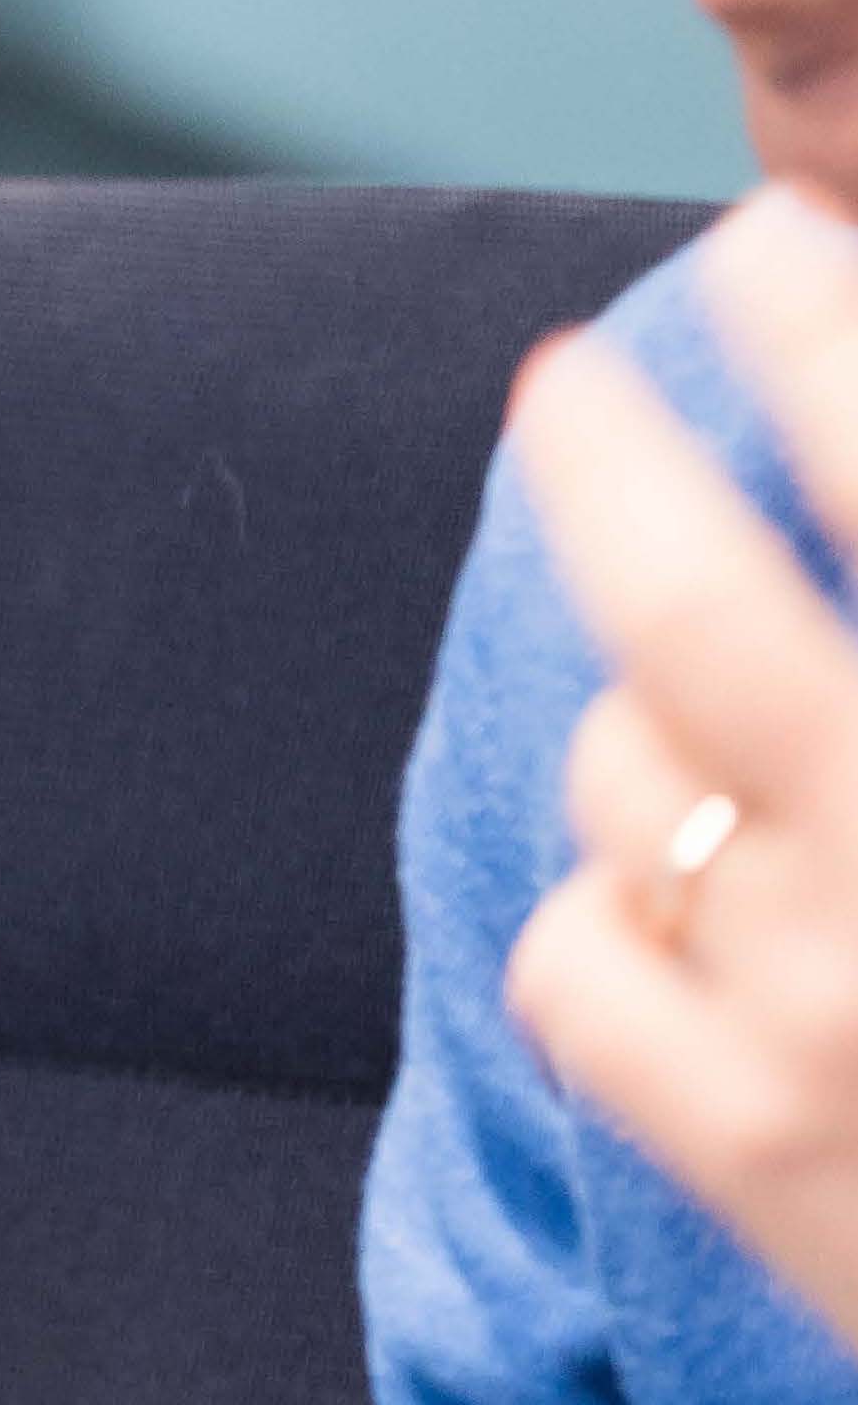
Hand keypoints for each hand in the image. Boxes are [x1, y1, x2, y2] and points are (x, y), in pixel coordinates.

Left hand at [506, 194, 857, 1338]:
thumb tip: (843, 411)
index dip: (824, 331)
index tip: (769, 239)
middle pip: (697, 610)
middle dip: (619, 462)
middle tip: (574, 382)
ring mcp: (825, 1026)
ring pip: (627, 783)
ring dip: (642, 723)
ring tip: (695, 706)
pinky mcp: (753, 1166)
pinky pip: (574, 964)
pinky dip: (606, 910)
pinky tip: (681, 904)